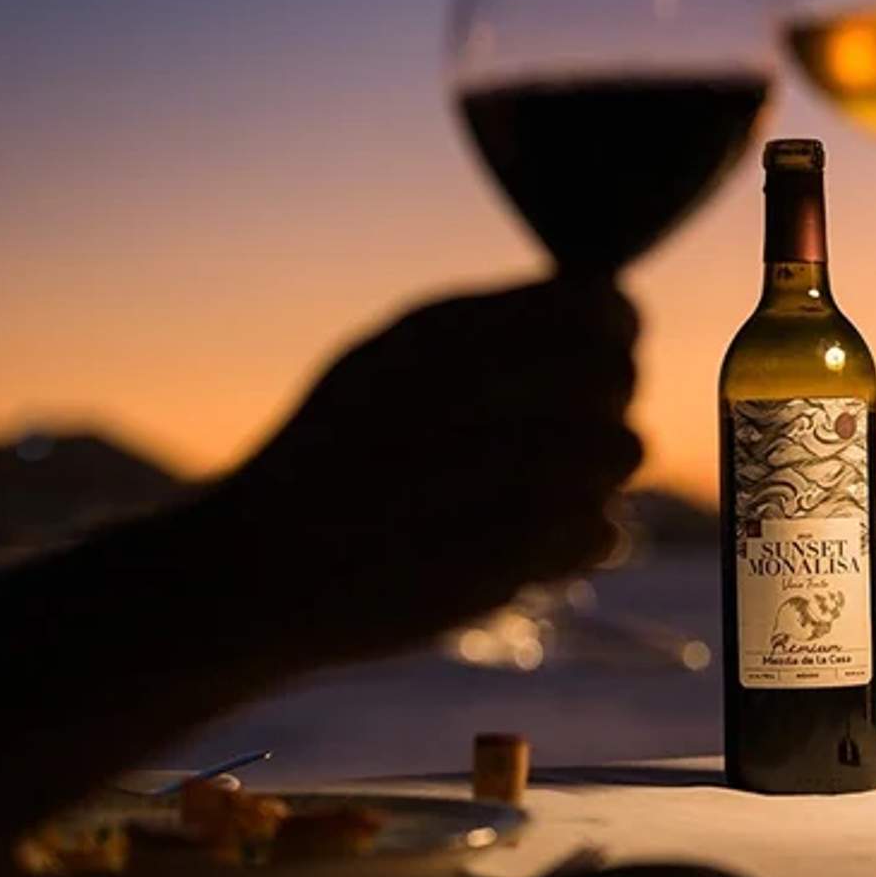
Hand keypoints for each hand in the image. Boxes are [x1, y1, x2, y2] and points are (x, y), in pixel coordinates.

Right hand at [205, 280, 642, 661]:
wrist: (252, 572)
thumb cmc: (325, 465)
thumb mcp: (383, 361)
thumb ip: (487, 332)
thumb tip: (600, 306)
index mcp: (445, 331)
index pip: (598, 304)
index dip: (615, 335)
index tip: (600, 362)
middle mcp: (475, 384)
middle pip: (619, 378)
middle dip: (605, 411)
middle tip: (564, 448)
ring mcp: (493, 470)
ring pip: (622, 453)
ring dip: (595, 481)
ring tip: (537, 503)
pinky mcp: (508, 554)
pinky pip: (602, 531)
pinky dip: (574, 547)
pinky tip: (525, 553)